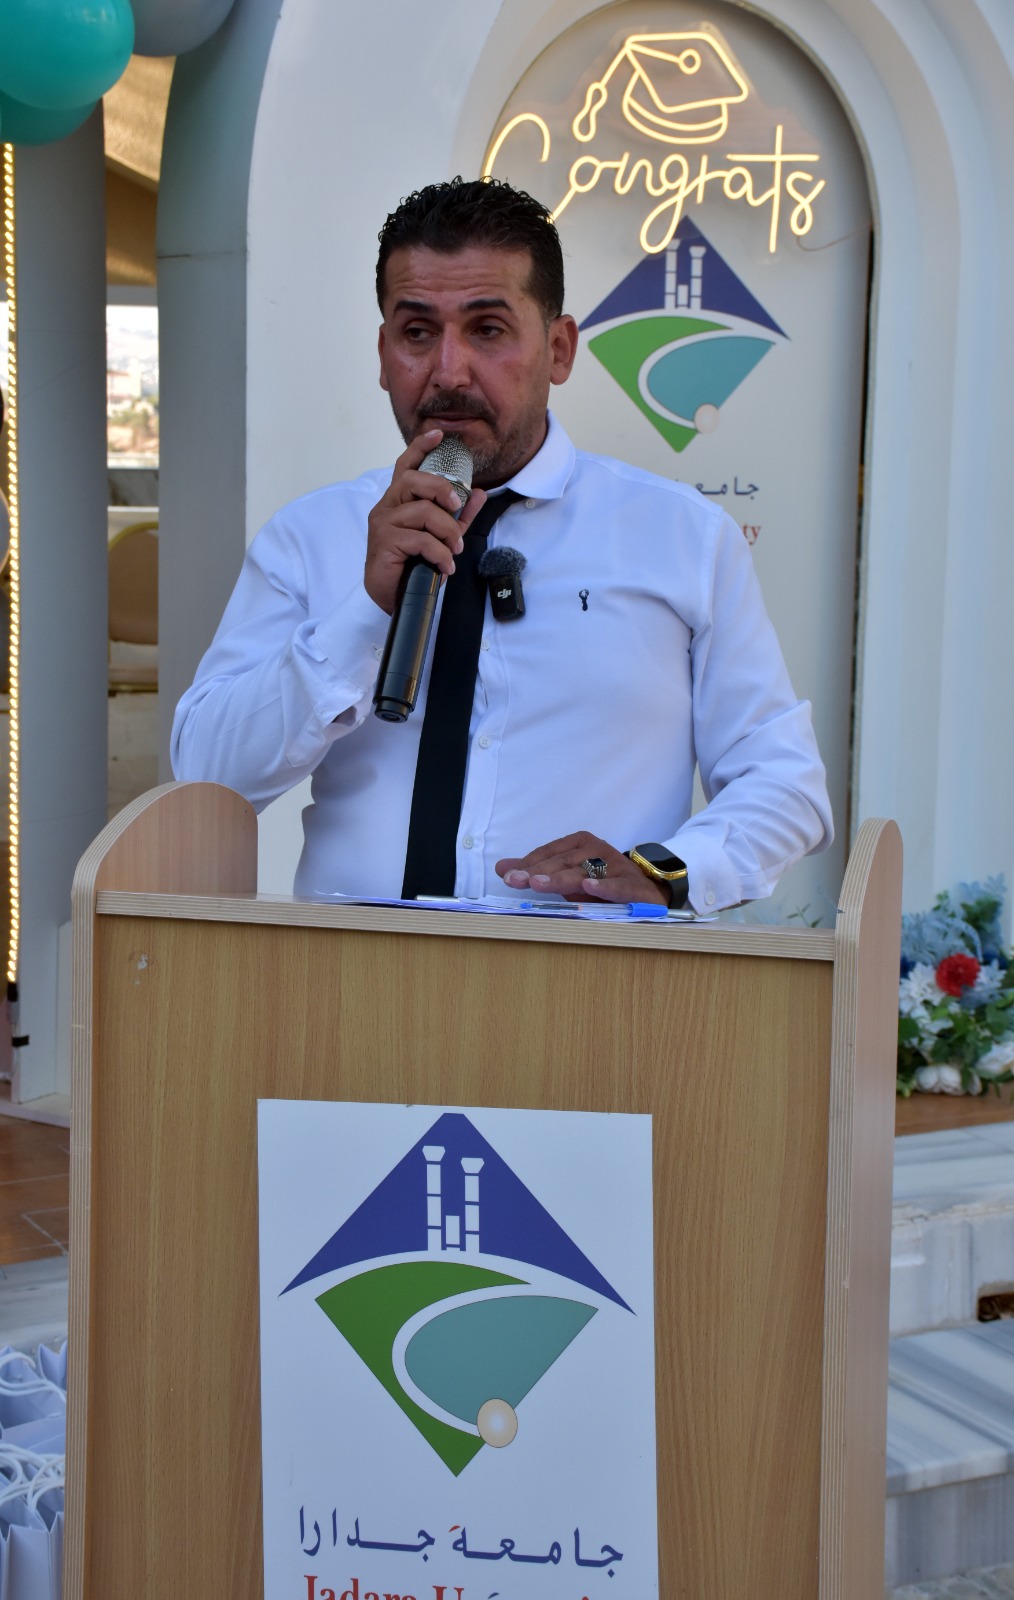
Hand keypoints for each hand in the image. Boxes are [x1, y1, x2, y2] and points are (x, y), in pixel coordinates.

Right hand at [364, 428, 486, 613]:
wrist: (396, 598)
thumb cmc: (413, 564)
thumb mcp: (442, 536)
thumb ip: (458, 515)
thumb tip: (479, 494)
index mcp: (398, 500)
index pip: (405, 466)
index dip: (420, 447)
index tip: (438, 434)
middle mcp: (387, 507)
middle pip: (413, 480)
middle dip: (441, 490)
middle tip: (457, 508)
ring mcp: (383, 524)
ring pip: (421, 511)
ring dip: (446, 531)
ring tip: (454, 550)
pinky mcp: (384, 543)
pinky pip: (420, 539)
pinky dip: (439, 553)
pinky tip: (445, 566)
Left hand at [496, 831, 667, 904]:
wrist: (647, 890)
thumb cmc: (601, 881)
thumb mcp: (567, 875)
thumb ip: (537, 871)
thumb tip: (503, 868)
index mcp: (580, 844)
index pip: (549, 853)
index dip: (528, 863)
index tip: (507, 875)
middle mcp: (596, 850)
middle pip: (562, 862)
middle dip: (537, 872)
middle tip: (515, 880)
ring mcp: (615, 866)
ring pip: (583, 873)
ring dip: (560, 879)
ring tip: (538, 883)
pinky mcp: (631, 885)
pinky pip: (615, 886)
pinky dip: (603, 887)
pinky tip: (589, 888)